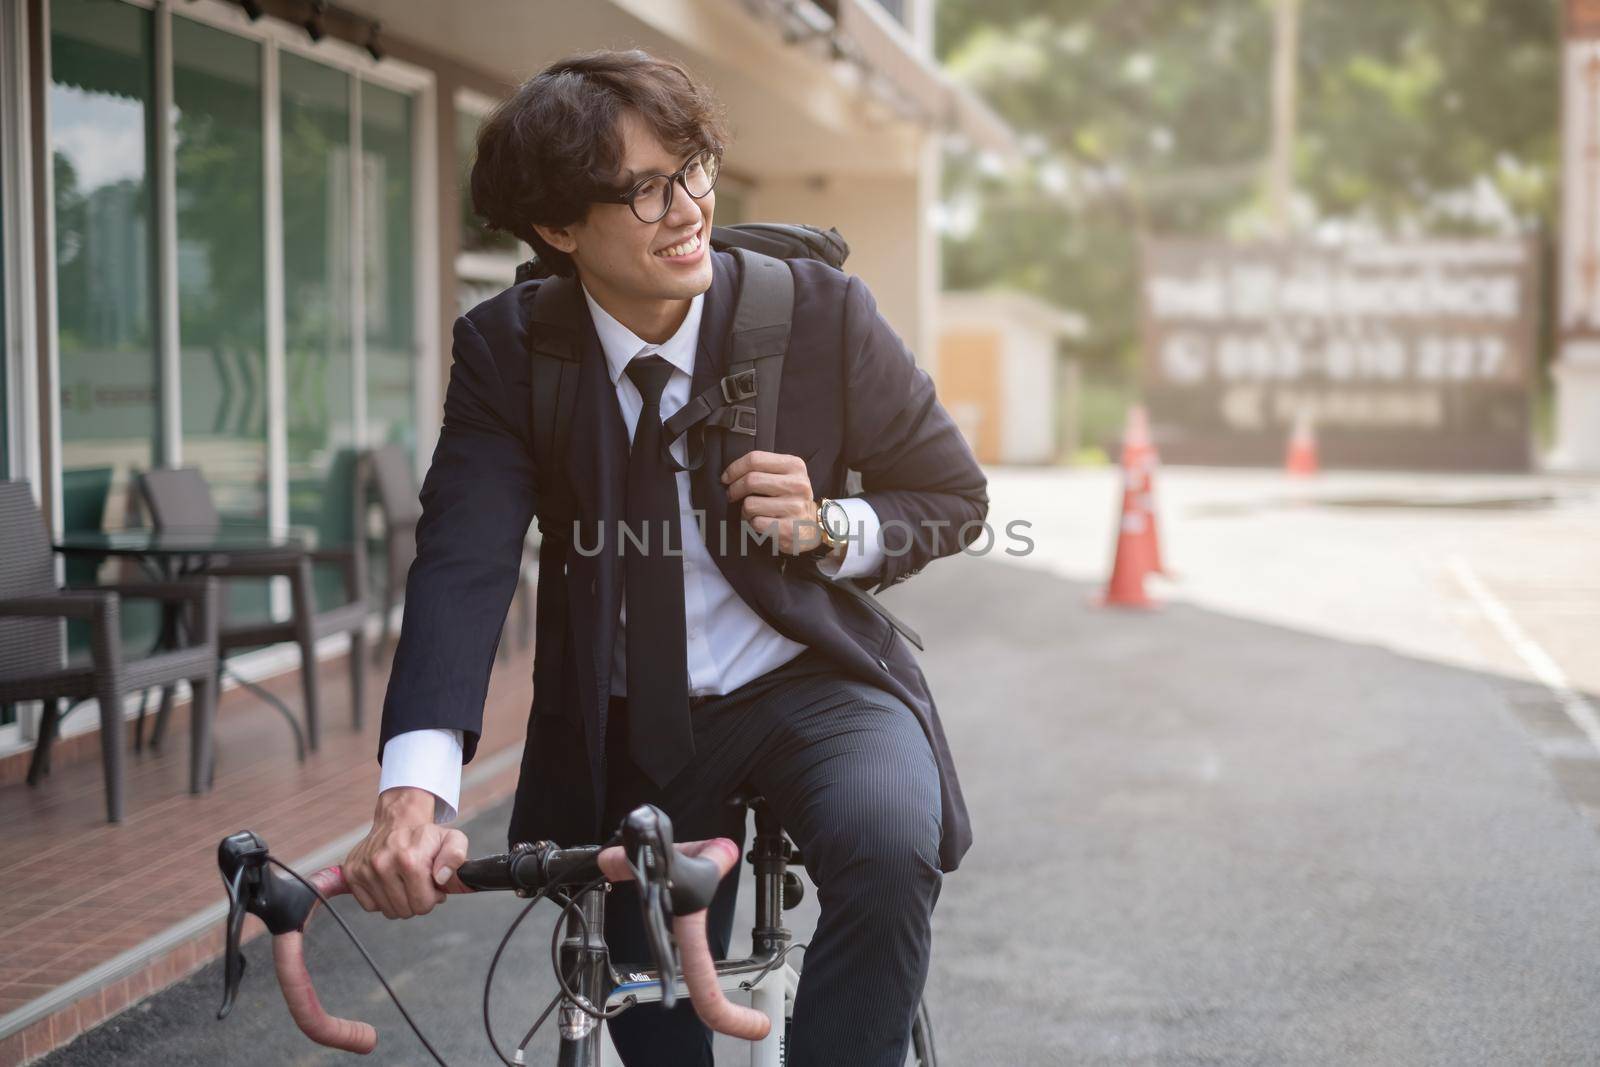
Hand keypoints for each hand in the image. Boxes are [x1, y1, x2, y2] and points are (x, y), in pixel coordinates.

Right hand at [343, 787, 467, 918]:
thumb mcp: (452, 840)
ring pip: (388, 911)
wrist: (397, 821)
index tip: (433, 885)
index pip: (422, 904)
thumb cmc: (426, 836)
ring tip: (406, 882)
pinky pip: (370, 906)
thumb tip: (441, 878)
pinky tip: (390, 883)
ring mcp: (364, 869)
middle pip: (405, 911)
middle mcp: (382, 864)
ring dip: (400, 901)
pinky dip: (382, 899)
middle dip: (417, 901)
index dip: (432, 898)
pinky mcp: (352, 874)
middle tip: (420, 883)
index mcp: (409, 858)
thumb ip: (455, 857)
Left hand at [721, 450, 836, 557]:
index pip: (756, 459)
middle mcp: (797, 485)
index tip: (727, 478)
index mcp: (795, 466)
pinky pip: (755, 523)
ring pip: (750, 504)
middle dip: (734, 489)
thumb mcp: (786, 475)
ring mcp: (794, 507)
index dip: (735, 468)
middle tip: (731, 495)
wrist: (812, 527)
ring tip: (753, 511)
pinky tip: (762, 522)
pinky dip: (752, 524)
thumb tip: (732, 473)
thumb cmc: (792, 499)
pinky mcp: (788, 528)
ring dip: (744, 510)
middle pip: (751, 480)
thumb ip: (764, 468)